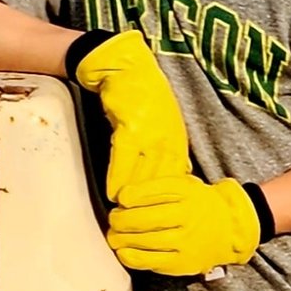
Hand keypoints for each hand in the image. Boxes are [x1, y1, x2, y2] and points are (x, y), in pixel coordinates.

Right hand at [71, 29, 189, 201]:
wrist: (125, 67)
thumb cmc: (142, 95)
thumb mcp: (163, 123)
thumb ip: (165, 149)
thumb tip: (169, 176)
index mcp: (177, 138)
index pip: (177, 176)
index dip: (170, 198)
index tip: (162, 216)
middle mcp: (168, 138)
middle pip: (162, 178)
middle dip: (153, 203)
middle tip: (141, 223)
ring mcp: (151, 132)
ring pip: (144, 173)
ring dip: (135, 196)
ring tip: (125, 215)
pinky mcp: (130, 126)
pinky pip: (124, 158)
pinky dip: (118, 177)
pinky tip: (113, 193)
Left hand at [106, 174, 262, 276]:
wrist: (232, 228)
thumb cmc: (200, 204)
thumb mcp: (184, 185)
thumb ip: (157, 188)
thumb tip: (123, 196)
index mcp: (187, 193)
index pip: (151, 192)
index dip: (130, 196)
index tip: (121, 198)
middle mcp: (187, 216)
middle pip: (143, 218)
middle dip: (120, 219)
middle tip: (114, 218)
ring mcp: (185, 241)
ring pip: (144, 240)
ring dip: (121, 238)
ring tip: (114, 235)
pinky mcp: (182, 262)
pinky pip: (150, 261)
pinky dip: (131, 257)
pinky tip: (123, 252)